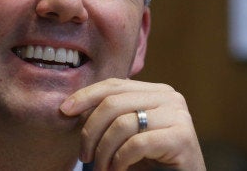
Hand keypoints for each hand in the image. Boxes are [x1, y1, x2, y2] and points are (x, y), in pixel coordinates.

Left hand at [60, 78, 204, 170]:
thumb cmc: (150, 160)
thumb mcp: (125, 133)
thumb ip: (109, 116)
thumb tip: (68, 106)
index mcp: (155, 90)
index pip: (113, 85)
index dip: (85, 95)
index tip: (64, 111)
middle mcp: (169, 97)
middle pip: (113, 102)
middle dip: (91, 131)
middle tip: (84, 156)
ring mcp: (178, 115)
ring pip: (122, 124)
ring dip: (104, 151)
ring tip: (101, 168)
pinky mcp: (182, 137)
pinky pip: (137, 144)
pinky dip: (120, 160)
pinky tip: (117, 170)